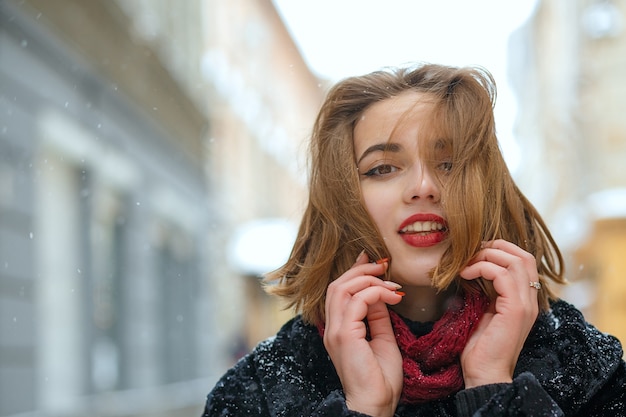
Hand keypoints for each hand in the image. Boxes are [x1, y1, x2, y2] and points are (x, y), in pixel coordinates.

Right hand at [323, 251, 403, 416]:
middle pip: (337, 284)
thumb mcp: (382, 338)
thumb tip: (382, 294)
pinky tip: (393, 296)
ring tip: (389, 281)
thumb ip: (378, 316)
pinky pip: (357, 301)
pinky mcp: (344, 335)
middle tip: (383, 265)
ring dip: (368, 279)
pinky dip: (376, 292)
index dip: (355, 272)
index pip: (339, 291)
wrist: (375, 404)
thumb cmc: (380, 378)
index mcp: (338, 328)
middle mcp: (332, 327)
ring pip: (342, 288)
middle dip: (361, 270)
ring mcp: (335, 331)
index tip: (375, 262)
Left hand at [459, 239, 539, 387]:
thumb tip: (470, 270)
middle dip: (495, 246)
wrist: (484, 373)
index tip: (476, 251)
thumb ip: (485, 291)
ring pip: (515, 261)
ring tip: (466, 263)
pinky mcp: (515, 310)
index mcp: (524, 299)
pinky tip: (465, 274)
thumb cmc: (480, 347)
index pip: (524, 260)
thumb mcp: (483, 311)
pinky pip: (502, 275)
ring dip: (487, 255)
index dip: (501, 249)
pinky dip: (482, 268)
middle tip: (471, 251)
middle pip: (524, 255)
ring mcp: (525, 304)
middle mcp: (530, 299)